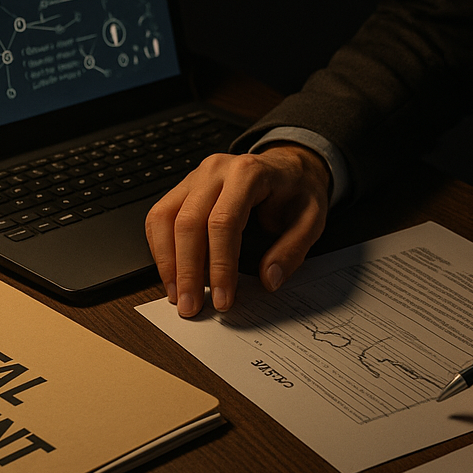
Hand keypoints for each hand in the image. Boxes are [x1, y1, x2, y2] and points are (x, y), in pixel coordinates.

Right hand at [145, 143, 330, 316]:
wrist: (288, 166)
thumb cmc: (297, 191)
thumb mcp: (312, 219)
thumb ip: (292, 250)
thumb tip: (269, 280)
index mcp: (248, 173)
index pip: (223, 222)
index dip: (220, 265)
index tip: (222, 299)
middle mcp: (216, 170)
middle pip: (188, 222)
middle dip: (188, 271)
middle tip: (191, 306)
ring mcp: (195, 176)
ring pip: (165, 218)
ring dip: (167, 262)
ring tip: (177, 295)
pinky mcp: (184, 187)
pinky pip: (159, 216)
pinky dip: (161, 248)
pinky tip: (171, 274)